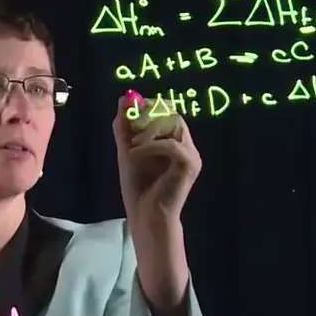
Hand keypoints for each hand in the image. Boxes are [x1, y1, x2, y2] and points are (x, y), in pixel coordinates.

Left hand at [112, 94, 201, 227]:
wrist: (146, 216)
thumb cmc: (138, 189)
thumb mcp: (127, 152)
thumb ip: (125, 127)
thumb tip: (124, 98)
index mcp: (176, 145)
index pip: (168, 114)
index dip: (150, 107)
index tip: (131, 108)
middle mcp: (187, 148)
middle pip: (174, 115)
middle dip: (150, 115)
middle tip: (131, 124)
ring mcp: (191, 156)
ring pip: (174, 125)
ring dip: (149, 131)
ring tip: (133, 146)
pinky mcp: (190, 165)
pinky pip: (171, 144)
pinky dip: (150, 146)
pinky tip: (136, 156)